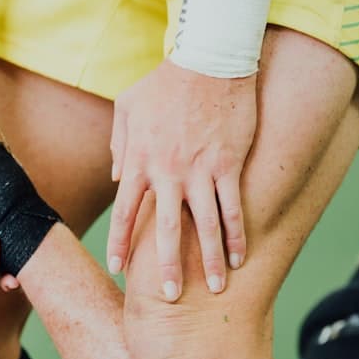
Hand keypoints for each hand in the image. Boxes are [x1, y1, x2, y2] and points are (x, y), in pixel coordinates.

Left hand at [108, 59, 255, 300]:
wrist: (207, 61)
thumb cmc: (164, 82)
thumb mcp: (127, 107)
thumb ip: (119, 145)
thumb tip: (118, 176)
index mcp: (139, 161)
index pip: (125, 213)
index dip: (121, 244)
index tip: (118, 270)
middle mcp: (167, 173)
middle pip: (163, 231)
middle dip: (165, 267)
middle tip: (167, 298)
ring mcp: (200, 171)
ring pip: (204, 226)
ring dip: (209, 260)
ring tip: (215, 288)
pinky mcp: (229, 165)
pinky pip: (233, 207)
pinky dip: (236, 234)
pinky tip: (240, 257)